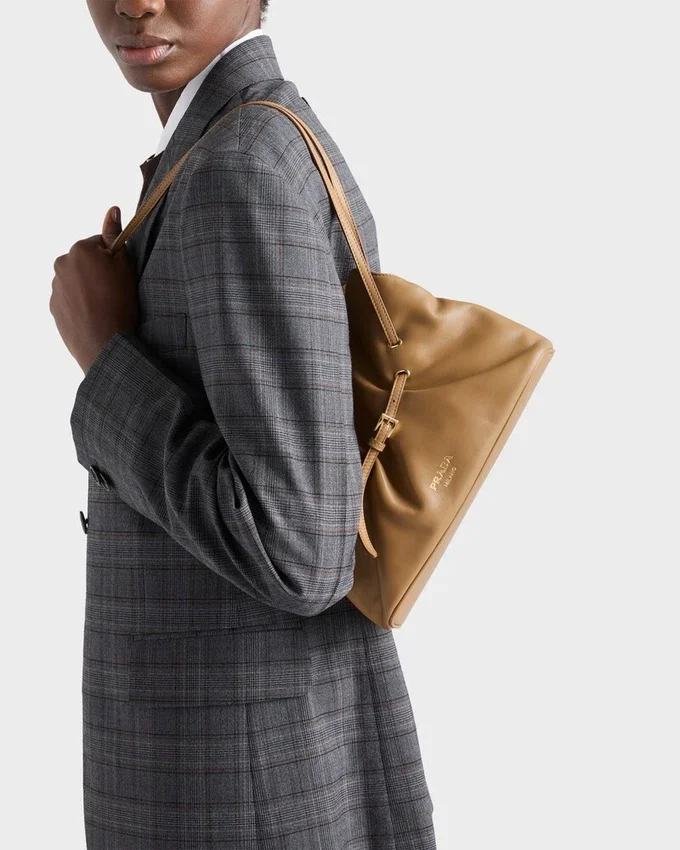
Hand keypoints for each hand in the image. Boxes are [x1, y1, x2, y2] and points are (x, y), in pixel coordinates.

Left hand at [50, 206, 139, 373]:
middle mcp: (62, 264)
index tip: (121, 276)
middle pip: (86, 261)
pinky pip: (70, 298)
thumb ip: (115, 235)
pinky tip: (94, 315)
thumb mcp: (125, 267)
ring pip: (77, 280)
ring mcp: (55, 287)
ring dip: (88, 287)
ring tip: (105, 306)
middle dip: (98, 271)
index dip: (114, 259)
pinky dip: (81, 303)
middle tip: (115, 291)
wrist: (105, 344)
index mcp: (80, 250)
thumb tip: (112, 209)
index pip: (100, 244)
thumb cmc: (120, 304)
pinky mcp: (54, 307)